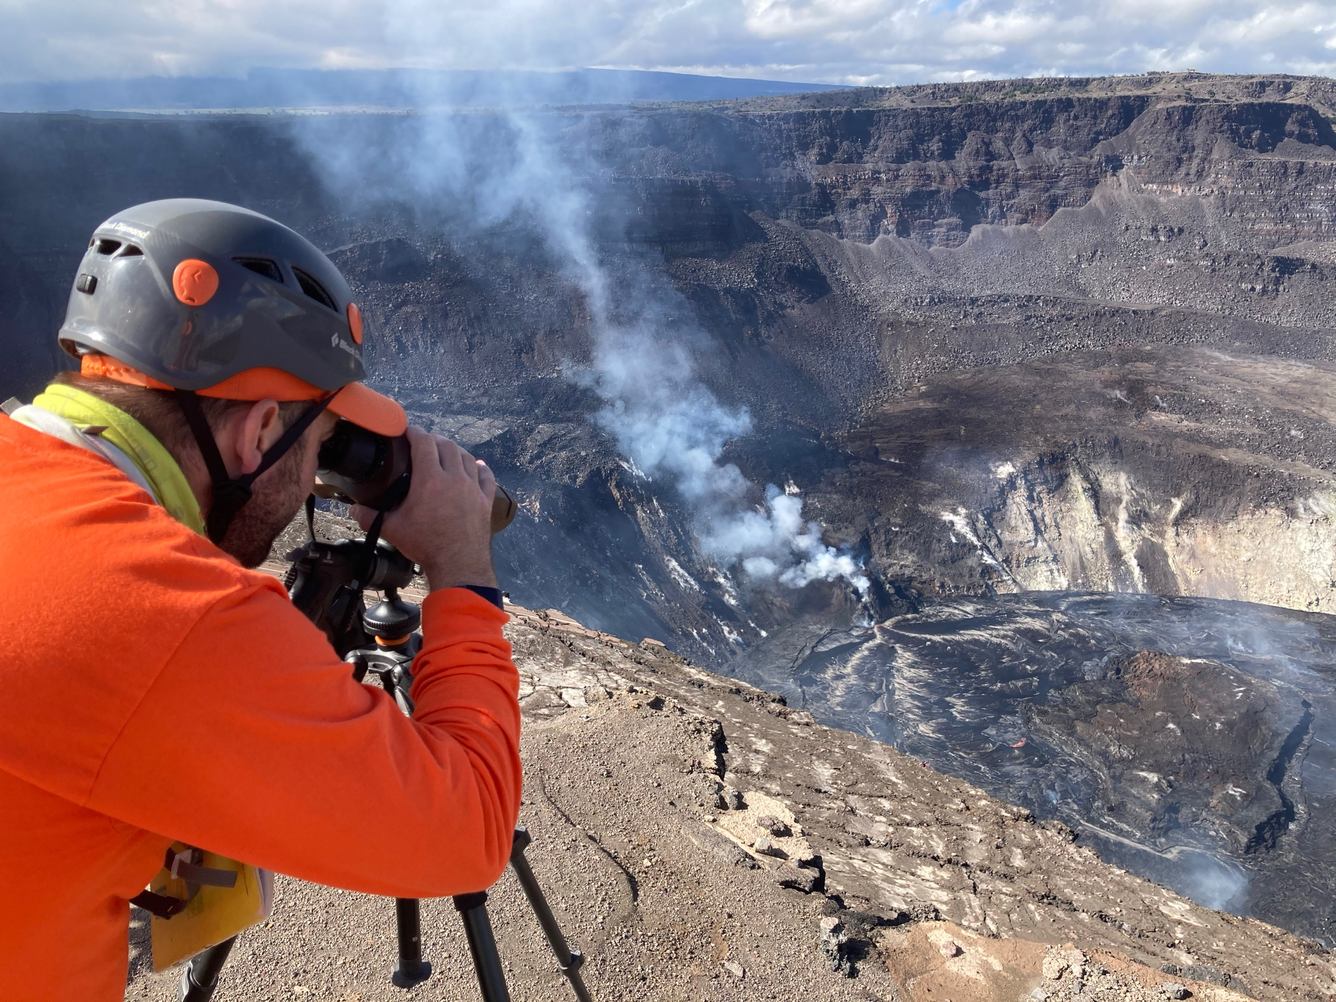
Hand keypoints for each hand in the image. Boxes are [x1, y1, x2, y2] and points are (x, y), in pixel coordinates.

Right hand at [353, 426, 497, 591]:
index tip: (408, 430)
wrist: (458, 564)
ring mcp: (473, 488)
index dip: (414, 431)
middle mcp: (454, 478)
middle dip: (434, 439)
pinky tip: (476, 466)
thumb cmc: (425, 545)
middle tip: (424, 442)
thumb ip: (369, 517)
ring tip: (445, 452)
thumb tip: (352, 510)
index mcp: (430, 479)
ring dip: (455, 450)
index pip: (423, 442)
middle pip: (446, 445)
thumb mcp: (392, 530)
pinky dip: (480, 468)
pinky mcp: (486, 500)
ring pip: (466, 457)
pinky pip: (486, 477)